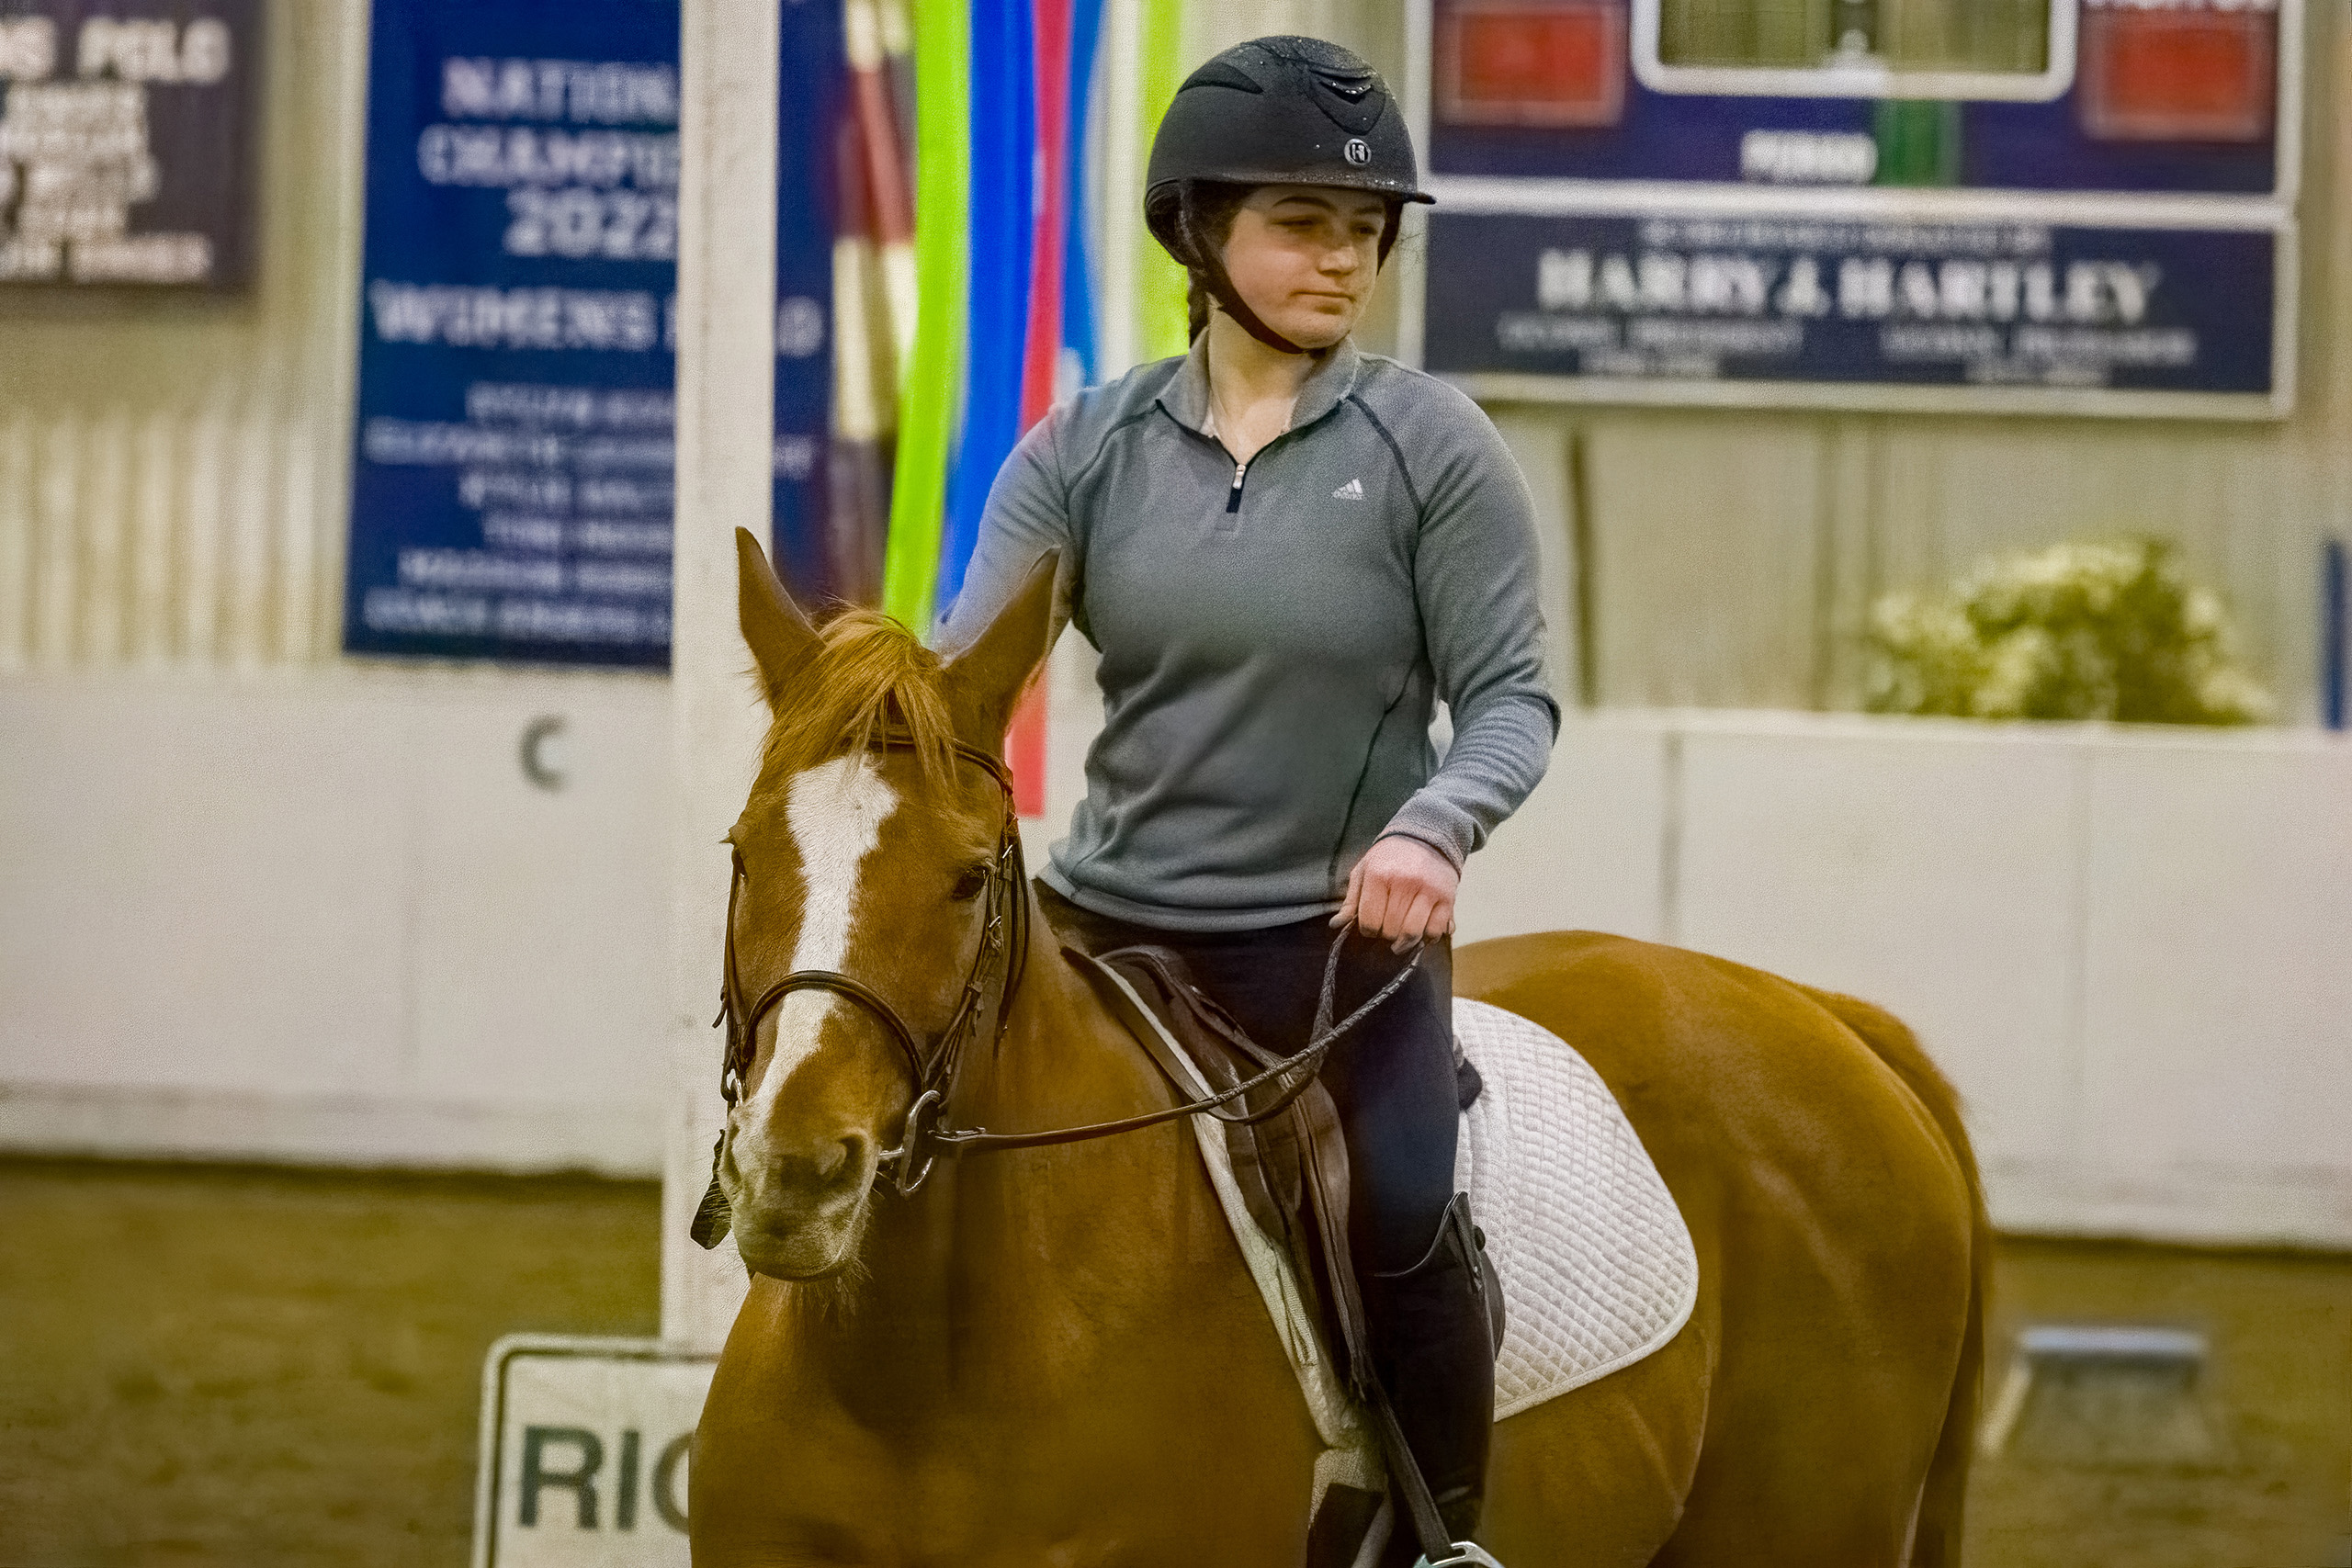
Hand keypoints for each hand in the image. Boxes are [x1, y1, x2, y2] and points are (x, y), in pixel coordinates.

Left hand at [1334, 836, 1459, 951]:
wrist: (1426, 836)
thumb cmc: (1390, 857)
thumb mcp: (1364, 871)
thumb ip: (1351, 900)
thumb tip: (1336, 925)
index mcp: (1379, 875)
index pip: (1369, 922)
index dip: (1368, 930)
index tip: (1372, 926)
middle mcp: (1404, 882)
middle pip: (1391, 930)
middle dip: (1386, 936)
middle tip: (1387, 929)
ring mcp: (1428, 890)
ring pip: (1413, 933)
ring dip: (1405, 943)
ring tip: (1401, 939)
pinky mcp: (1447, 897)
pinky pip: (1436, 930)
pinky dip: (1428, 938)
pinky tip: (1421, 932)